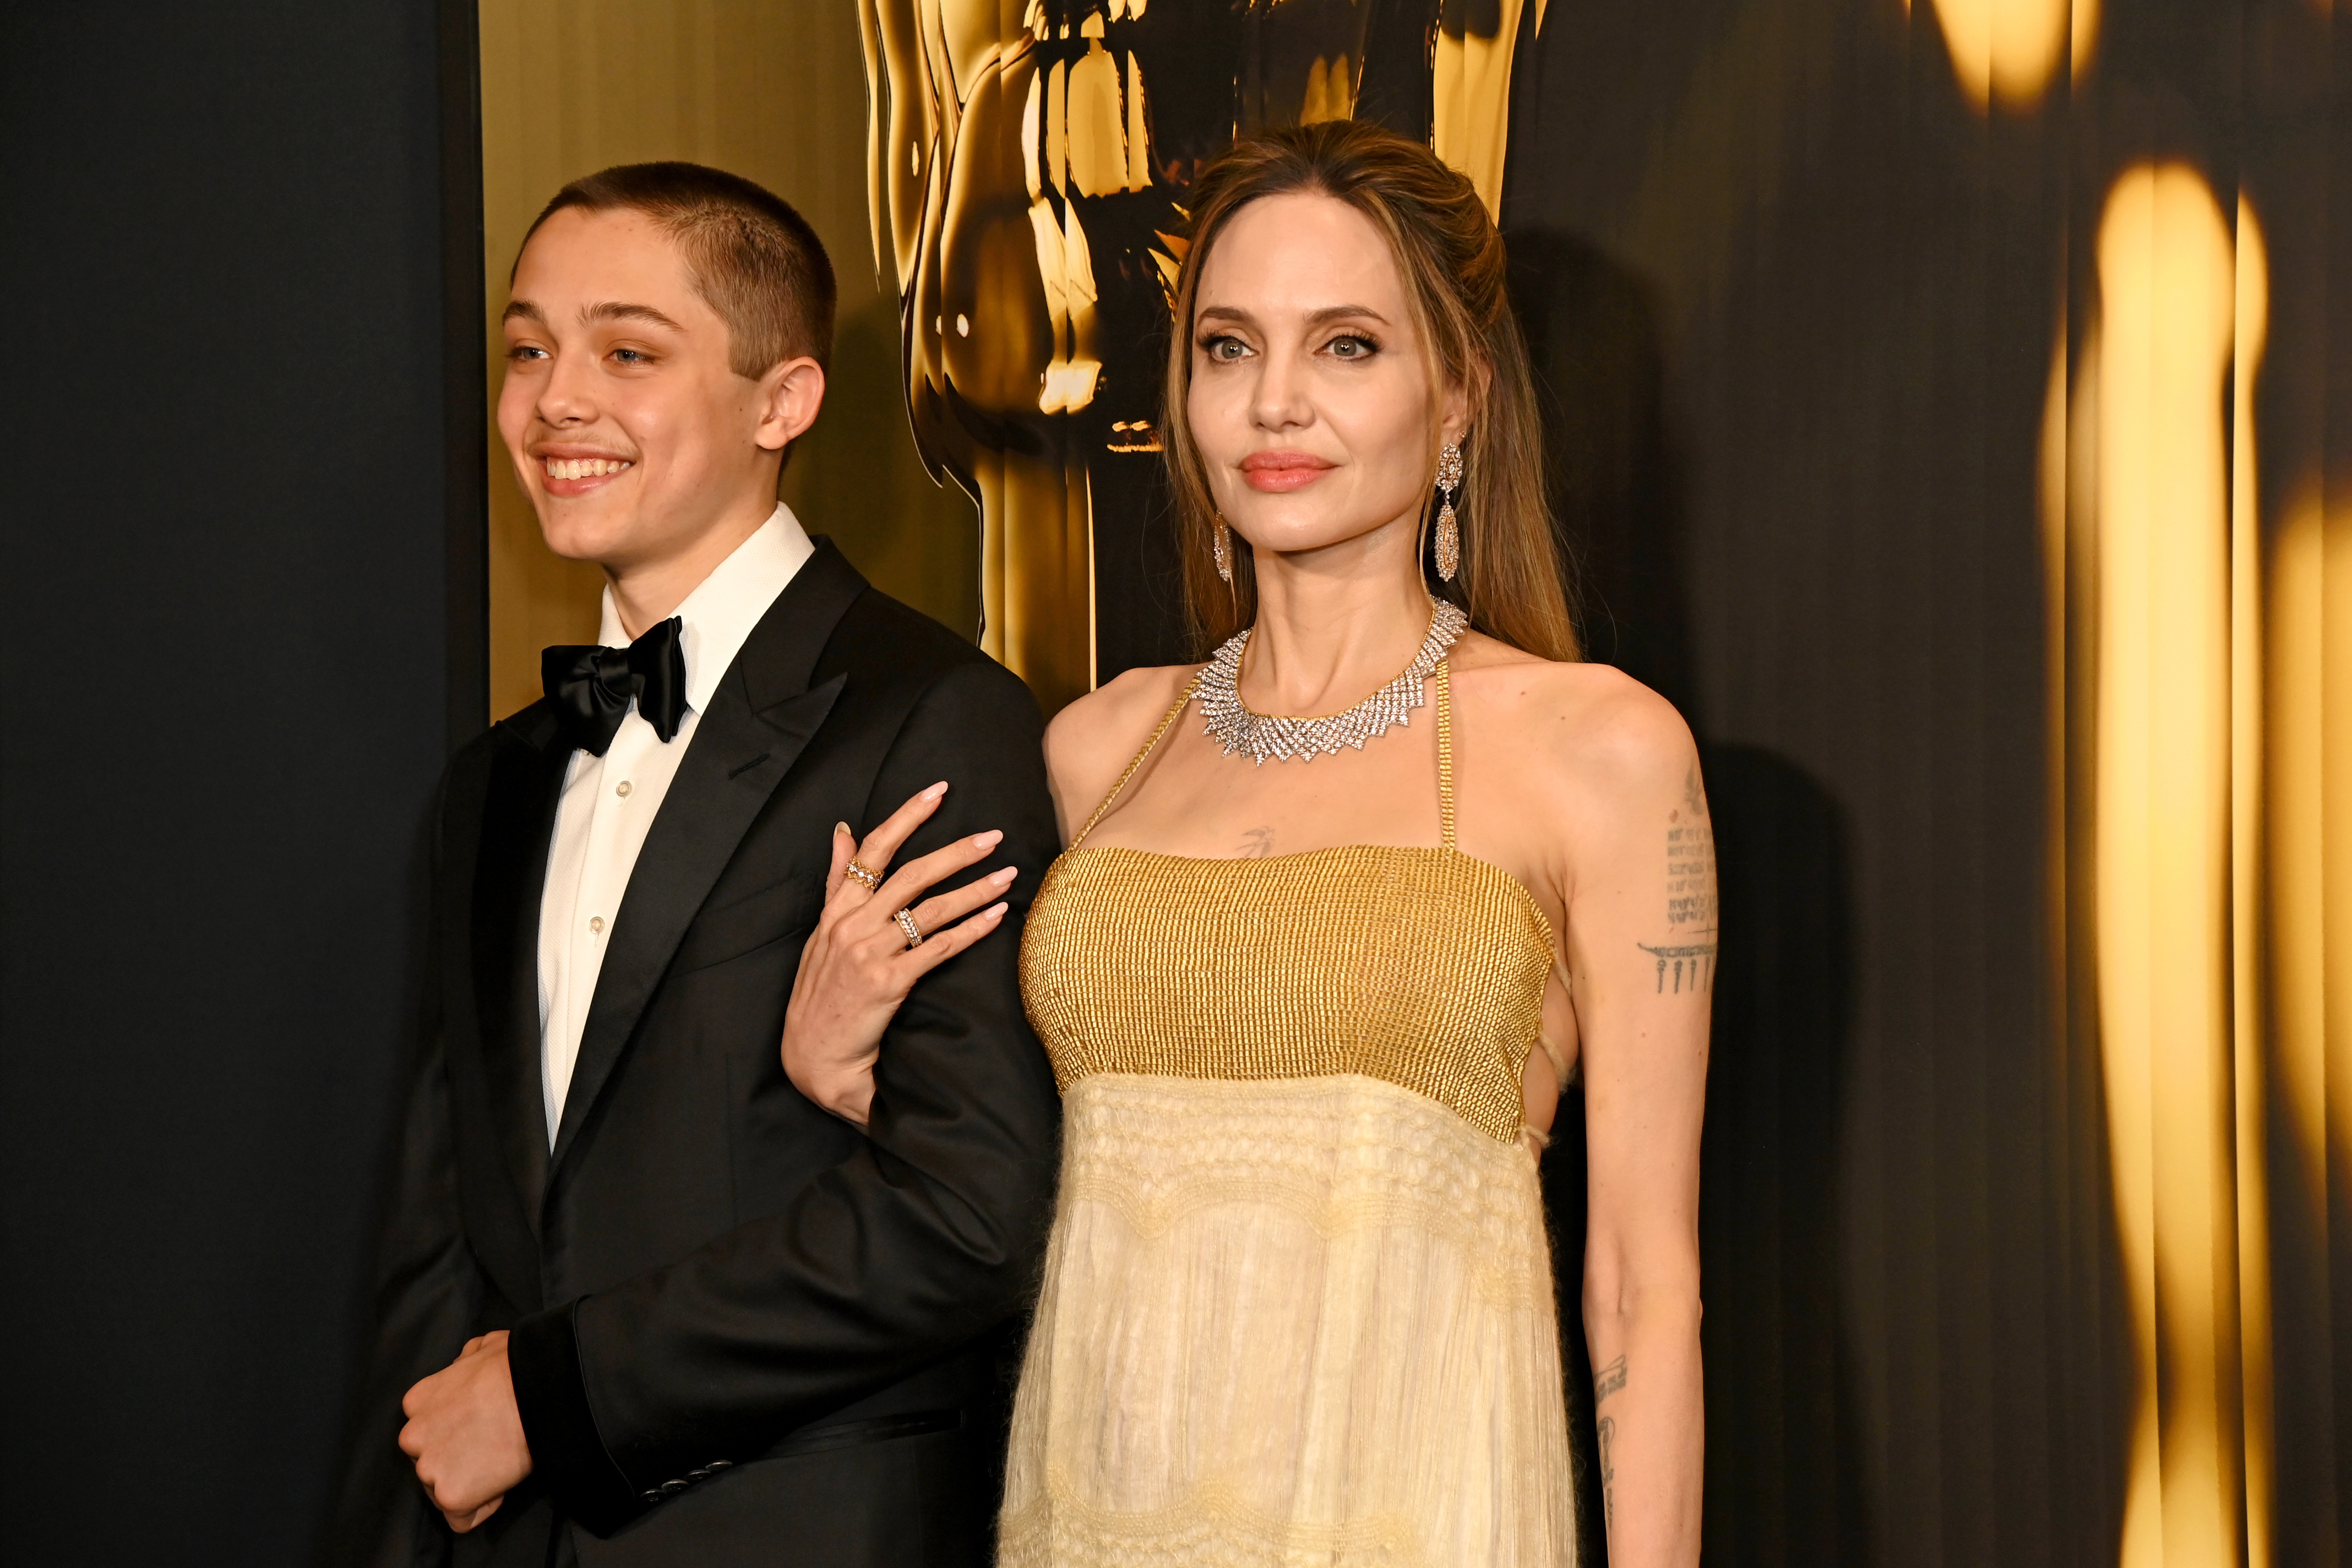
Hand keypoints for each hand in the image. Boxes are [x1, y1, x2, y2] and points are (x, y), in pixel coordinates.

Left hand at [399, 1331, 531, 1533]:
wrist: (535, 1390)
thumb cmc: (517, 1366)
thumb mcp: (484, 1346)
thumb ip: (466, 1360)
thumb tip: (469, 1361)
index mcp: (417, 1401)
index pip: (428, 1431)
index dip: (459, 1432)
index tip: (485, 1427)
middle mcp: (412, 1437)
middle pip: (431, 1462)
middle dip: (459, 1461)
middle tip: (494, 1448)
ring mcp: (428, 1469)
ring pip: (444, 1490)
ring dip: (471, 1483)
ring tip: (501, 1463)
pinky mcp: (450, 1495)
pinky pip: (462, 1518)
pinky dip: (483, 1506)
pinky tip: (501, 1483)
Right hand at [783, 782, 1016, 1123]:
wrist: (815, 1055)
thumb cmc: (821, 994)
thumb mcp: (821, 933)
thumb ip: (838, 882)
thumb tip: (844, 831)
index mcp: (836, 910)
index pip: (873, 851)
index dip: (907, 817)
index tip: (938, 791)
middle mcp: (852, 926)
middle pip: (912, 874)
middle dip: (957, 852)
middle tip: (993, 836)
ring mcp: (870, 954)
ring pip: (932, 909)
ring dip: (975, 889)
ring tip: (1009, 875)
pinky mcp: (889, 983)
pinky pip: (939, 948)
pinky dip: (972, 930)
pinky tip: (998, 917)